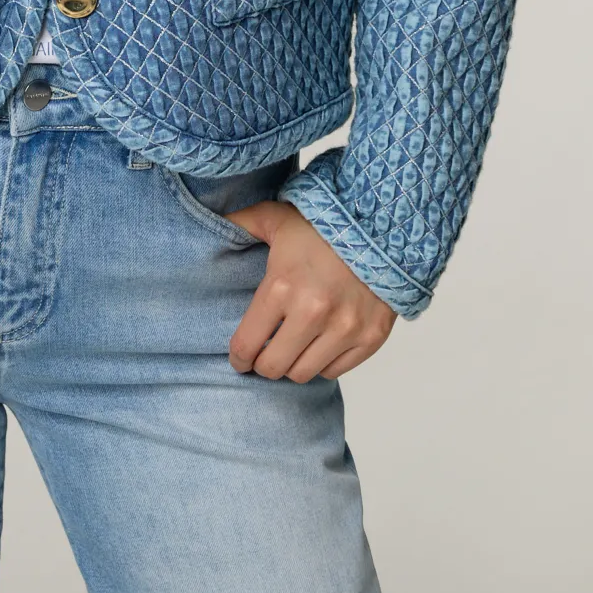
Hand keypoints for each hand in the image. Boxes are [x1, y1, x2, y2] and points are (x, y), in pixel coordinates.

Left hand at [223, 199, 395, 381]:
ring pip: (304, 374)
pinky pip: (335, 371)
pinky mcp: (370, 338)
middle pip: (274, 368)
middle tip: (263, 355)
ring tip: (291, 349)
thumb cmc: (323, 224)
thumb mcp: (276, 218)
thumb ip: (241, 222)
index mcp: (282, 287)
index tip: (239, 357)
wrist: (381, 224)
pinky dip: (323, 362)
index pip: (248, 344)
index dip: (238, 356)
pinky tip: (318, 344)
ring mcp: (344, 328)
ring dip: (293, 364)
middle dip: (263, 364)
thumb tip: (211, 221)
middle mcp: (313, 313)